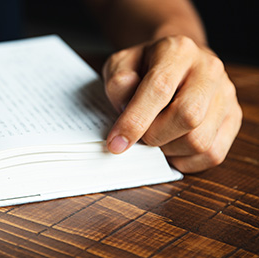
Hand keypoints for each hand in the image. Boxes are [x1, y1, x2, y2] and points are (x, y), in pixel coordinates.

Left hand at [103, 35, 241, 172]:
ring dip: (169, 149)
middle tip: (139, 137)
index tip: (116, 142)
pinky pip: (212, 154)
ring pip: (200, 140)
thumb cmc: (144, 67)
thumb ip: (118, 83)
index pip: (160, 88)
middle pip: (188, 116)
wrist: (174, 62)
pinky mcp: (233, 118)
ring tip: (155, 137)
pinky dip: (186, 160)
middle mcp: (209, 69)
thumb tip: (126, 108)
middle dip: (155, 136)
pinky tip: (171, 147)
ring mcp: (226, 94)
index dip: (135, 120)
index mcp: (178, 51)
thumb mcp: (121, 65)